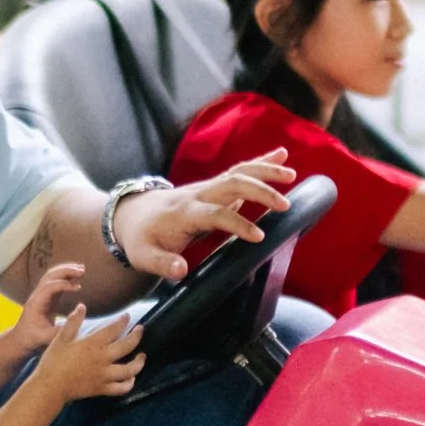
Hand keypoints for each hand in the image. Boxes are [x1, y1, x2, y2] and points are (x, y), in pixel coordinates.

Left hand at [10, 262, 87, 351]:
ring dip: (66, 271)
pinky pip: (56, 283)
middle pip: (50, 276)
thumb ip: (59, 330)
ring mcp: (42, 295)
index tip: (78, 287)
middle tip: (82, 270)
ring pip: (52, 276)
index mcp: (35, 303)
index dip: (63, 284)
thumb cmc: (31, 340)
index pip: (49, 287)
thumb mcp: (45, 338)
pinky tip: (77, 279)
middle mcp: (37, 296)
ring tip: (82, 269)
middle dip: (66, 271)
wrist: (21, 340)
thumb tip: (75, 321)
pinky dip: (66, 278)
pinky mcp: (47, 298)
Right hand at [29, 307, 145, 402]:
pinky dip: (129, 384)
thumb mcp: (61, 339)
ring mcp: (104, 375)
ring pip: (129, 370)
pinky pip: (121, 388)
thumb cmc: (53, 361)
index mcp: (92, 345)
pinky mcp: (102, 389)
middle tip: (140, 329)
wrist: (50, 387)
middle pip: (127, 346)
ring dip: (139, 362)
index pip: (113, 329)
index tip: (127, 316)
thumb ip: (72, 322)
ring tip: (142, 356)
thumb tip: (82, 306)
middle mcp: (102, 359)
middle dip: (136, 336)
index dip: (123, 321)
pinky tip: (131, 378)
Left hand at [110, 151, 297, 281]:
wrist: (132, 216)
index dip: (237, 223)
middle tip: (285, 205)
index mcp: (184, 213)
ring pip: (238, 172)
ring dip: (265, 171)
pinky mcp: (214, 187)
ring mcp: (206, 188)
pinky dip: (260, 162)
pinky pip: (239, 171)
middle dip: (259, 191)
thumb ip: (161, 264)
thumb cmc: (141, 239)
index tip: (259, 237)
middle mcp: (197, 194)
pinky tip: (280, 155)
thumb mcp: (143, 256)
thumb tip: (180, 270)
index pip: (214, 214)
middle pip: (231, 184)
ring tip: (291, 174)